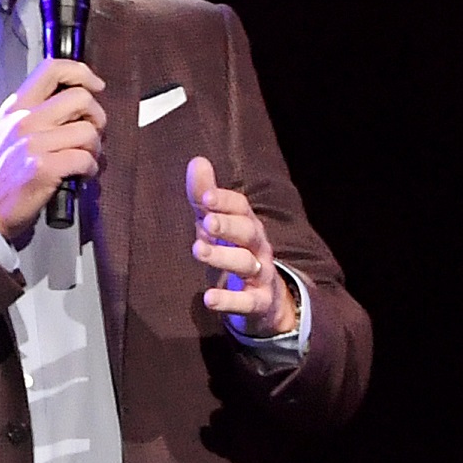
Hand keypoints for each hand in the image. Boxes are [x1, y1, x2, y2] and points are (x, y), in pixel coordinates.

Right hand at [0, 58, 106, 239]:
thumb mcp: (6, 130)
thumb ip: (36, 112)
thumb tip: (75, 103)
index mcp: (16, 107)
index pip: (53, 68)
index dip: (81, 72)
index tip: (95, 85)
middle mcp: (24, 120)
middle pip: (81, 98)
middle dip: (97, 116)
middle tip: (92, 132)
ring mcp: (33, 143)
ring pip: (88, 131)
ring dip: (94, 148)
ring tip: (84, 158)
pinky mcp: (43, 168)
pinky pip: (85, 159)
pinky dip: (90, 168)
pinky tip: (80, 174)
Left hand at [187, 156, 297, 337]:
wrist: (264, 300)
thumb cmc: (234, 252)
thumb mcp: (217, 225)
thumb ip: (205, 196)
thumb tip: (197, 160)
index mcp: (248, 224)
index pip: (241, 207)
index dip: (225, 202)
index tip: (206, 197)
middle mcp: (258, 246)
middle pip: (248, 232)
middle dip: (228, 226)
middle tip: (206, 223)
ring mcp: (261, 274)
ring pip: (246, 263)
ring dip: (223, 257)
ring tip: (199, 251)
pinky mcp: (259, 302)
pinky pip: (247, 301)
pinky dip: (229, 300)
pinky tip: (209, 298)